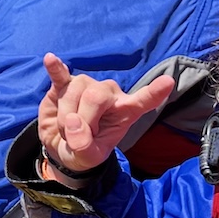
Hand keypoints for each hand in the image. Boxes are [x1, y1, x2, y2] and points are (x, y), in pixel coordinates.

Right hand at [37, 54, 173, 181]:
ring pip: (73, 94)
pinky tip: (50, 59)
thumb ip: (85, 146)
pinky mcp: (63, 84)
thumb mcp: (89, 158)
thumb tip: (72, 121)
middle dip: (83, 120)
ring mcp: (86, 85)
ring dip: (64, 118)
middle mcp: (109, 93)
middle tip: (77, 138)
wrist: (61, 148)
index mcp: (125, 111)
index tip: (168, 82)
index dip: (154, 92)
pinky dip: (55, 68)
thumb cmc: (84, 151)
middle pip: (96, 96)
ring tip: (66, 129)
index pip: (143, 100)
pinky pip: (60, 74)